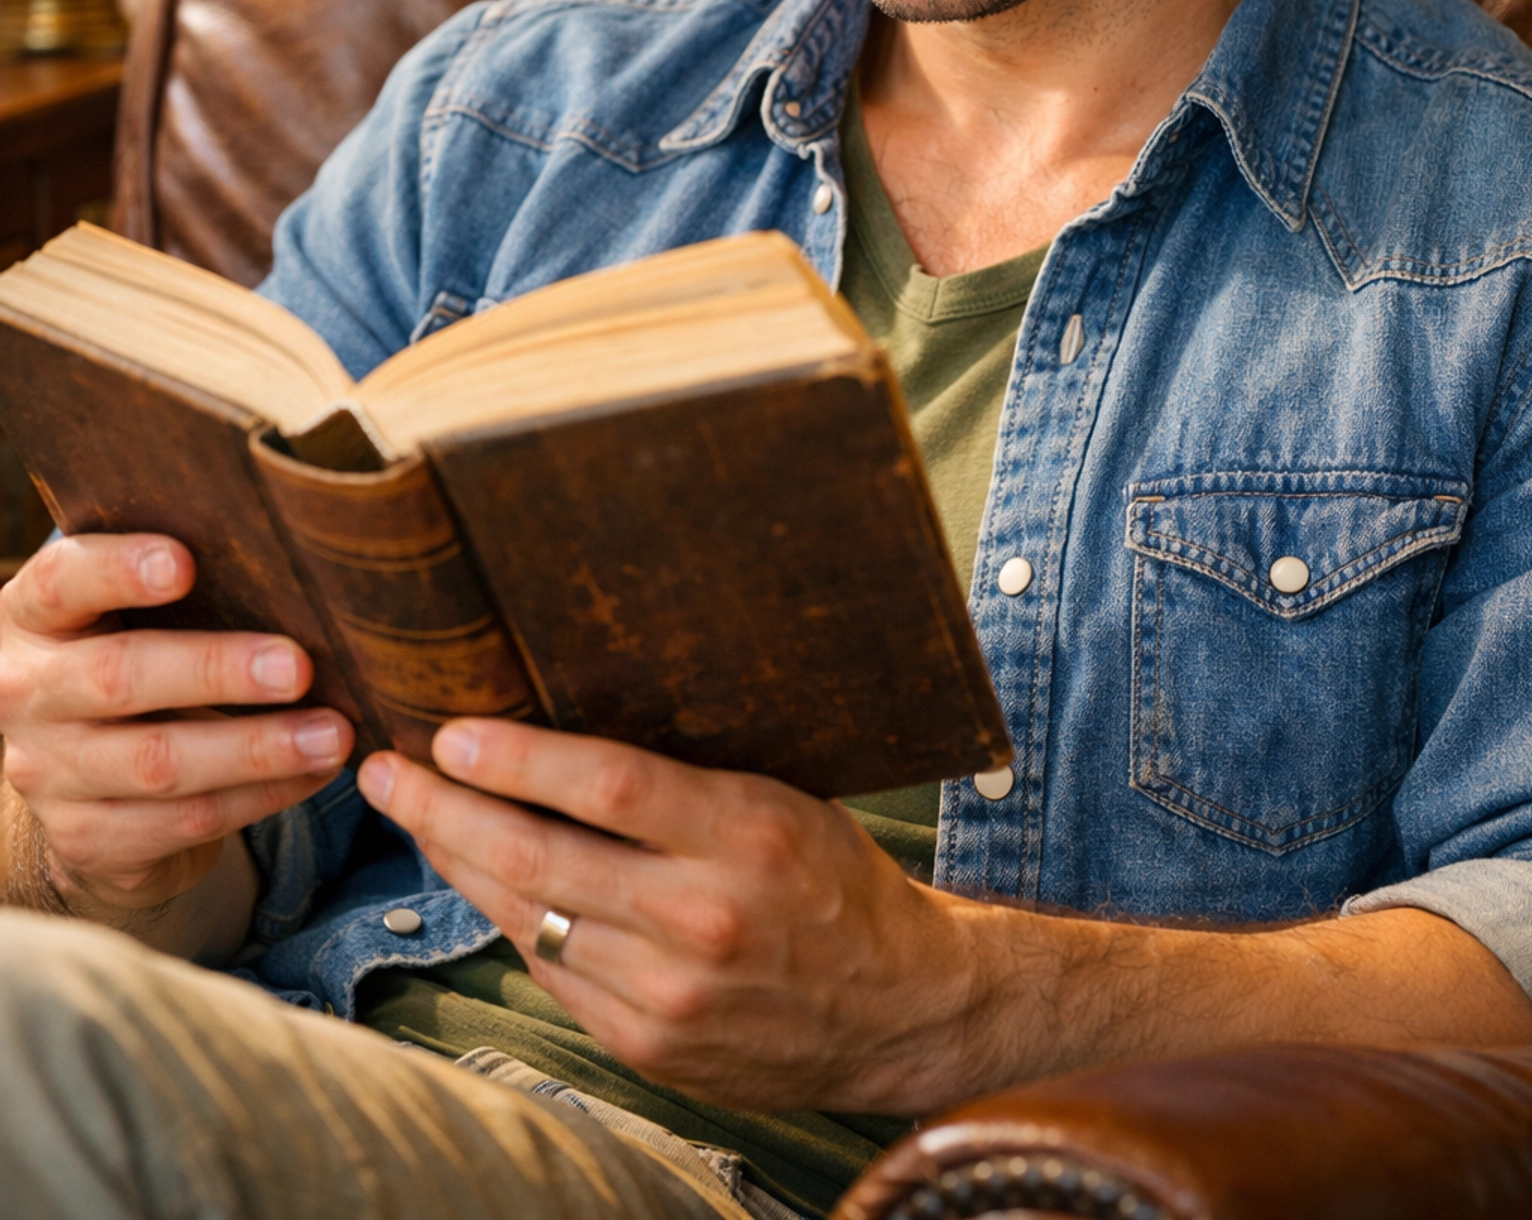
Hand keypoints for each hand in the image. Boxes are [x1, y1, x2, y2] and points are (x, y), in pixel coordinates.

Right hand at [0, 532, 352, 920]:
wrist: (74, 771)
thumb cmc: (127, 650)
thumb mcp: (122, 611)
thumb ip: (178, 584)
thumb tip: (292, 562)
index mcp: (33, 617)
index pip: (63, 581)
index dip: (118, 570)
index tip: (185, 564)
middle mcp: (25, 694)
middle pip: (118, 677)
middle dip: (215, 670)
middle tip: (299, 666)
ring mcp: (48, 773)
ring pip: (158, 764)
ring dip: (257, 750)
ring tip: (333, 734)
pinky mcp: (86, 837)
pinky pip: (184, 820)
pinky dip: (260, 797)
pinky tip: (314, 773)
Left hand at [357, 721, 998, 1113]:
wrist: (898, 1006)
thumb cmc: (832, 878)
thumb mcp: (779, 798)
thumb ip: (680, 783)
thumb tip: (561, 734)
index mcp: (746, 835)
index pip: (607, 786)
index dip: (518, 757)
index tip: (449, 729)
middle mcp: (703, 919)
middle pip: (540, 857)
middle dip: (444, 809)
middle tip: (384, 771)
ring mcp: (670, 995)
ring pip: (530, 918)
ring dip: (456, 865)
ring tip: (412, 815)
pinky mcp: (648, 1049)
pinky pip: (554, 972)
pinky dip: (512, 921)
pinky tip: (483, 883)